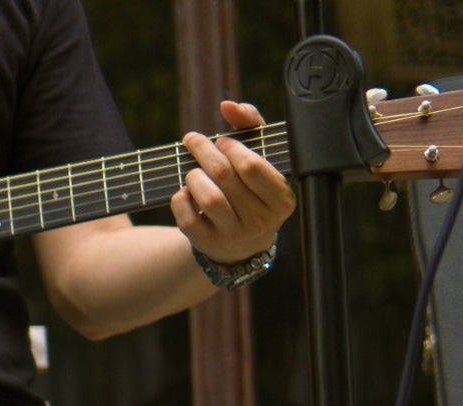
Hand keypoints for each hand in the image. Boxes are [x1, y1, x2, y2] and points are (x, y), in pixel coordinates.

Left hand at [172, 100, 294, 266]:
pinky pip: (186, 217)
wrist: (241, 243)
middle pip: (224, 176)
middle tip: (195, 142)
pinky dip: (180, 198)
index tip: (221, 141)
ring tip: (194, 171)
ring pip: (207, 197)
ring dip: (193, 176)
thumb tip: (229, 105)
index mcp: (281, 199)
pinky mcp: (207, 243)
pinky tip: (186, 192)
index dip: (231, 147)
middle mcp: (260, 220)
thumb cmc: (251, 190)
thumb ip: (250, 126)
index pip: (251, 165)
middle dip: (204, 152)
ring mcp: (233, 234)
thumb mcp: (259, 158)